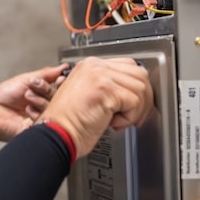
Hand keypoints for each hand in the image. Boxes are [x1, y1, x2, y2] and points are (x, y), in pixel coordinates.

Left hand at [0, 63, 69, 141]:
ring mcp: (40, 118)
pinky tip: (27, 110)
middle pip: (57, 98)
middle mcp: (42, 105)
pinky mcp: (37, 129)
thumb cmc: (2, 95)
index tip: (60, 79)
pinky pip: (46, 120)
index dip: (61, 84)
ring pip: (53, 109)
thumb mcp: (26, 79)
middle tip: (35, 86)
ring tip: (26, 97)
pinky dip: (37, 112)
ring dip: (39, 100)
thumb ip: (47, 74)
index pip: (59, 89)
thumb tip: (63, 68)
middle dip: (46, 90)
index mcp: (41, 93)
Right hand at [38, 57, 152, 156]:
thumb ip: (108, 87)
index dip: (137, 87)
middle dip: (144, 99)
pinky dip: (129, 118)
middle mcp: (95, 66)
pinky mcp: (105, 89)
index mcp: (90, 65)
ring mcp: (99, 75)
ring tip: (119, 121)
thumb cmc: (68, 123)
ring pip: (140, 88)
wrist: (55, 134)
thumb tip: (132, 92)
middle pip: (139, 74)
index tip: (135, 105)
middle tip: (135, 116)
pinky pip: (135, 101)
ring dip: (135, 110)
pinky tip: (114, 123)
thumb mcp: (88, 96)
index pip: (128, 66)